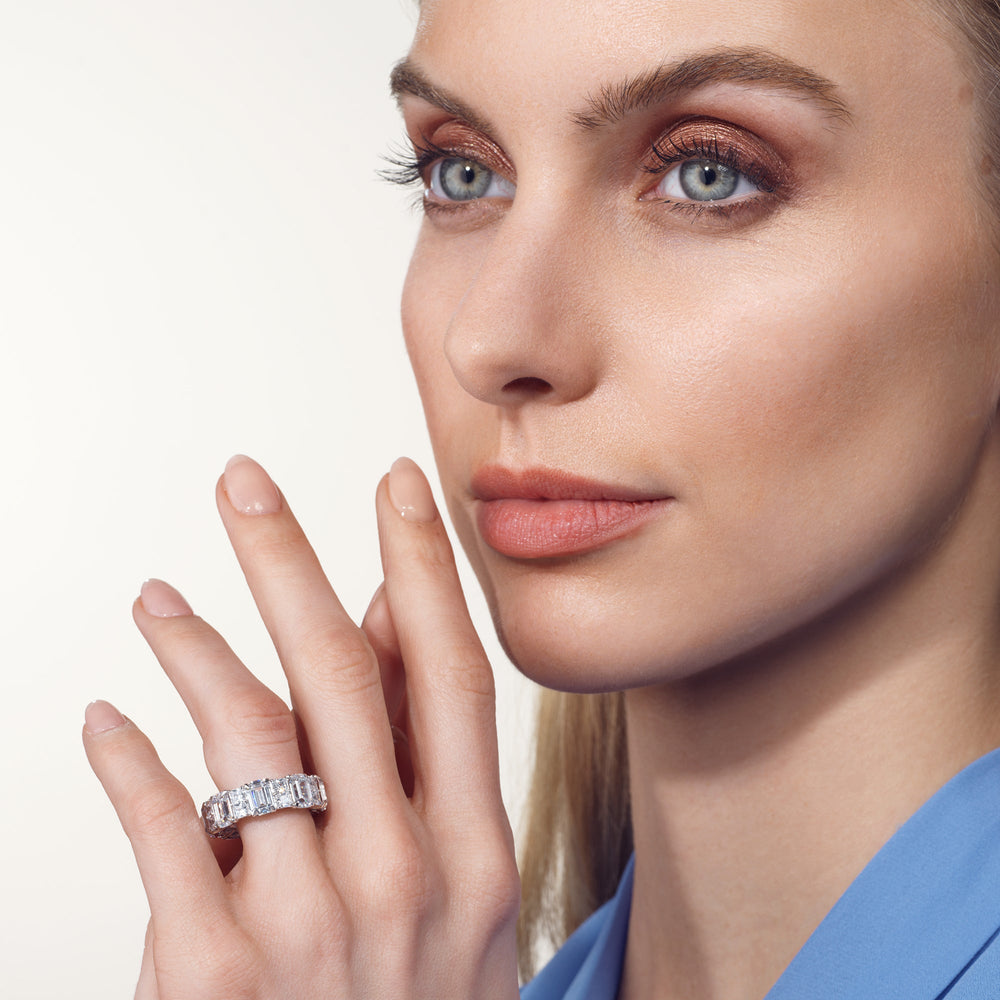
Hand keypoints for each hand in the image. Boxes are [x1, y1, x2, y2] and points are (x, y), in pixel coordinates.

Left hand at [83, 456, 520, 998]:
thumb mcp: (455, 906)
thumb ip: (422, 768)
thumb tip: (385, 626)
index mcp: (473, 854)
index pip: (450, 673)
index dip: (423, 568)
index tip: (394, 487)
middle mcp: (402, 875)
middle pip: (341, 672)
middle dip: (288, 558)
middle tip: (243, 481)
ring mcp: (309, 925)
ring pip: (246, 731)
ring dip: (192, 645)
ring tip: (155, 599)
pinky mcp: (214, 975)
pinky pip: (163, 829)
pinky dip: (126, 761)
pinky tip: (104, 718)